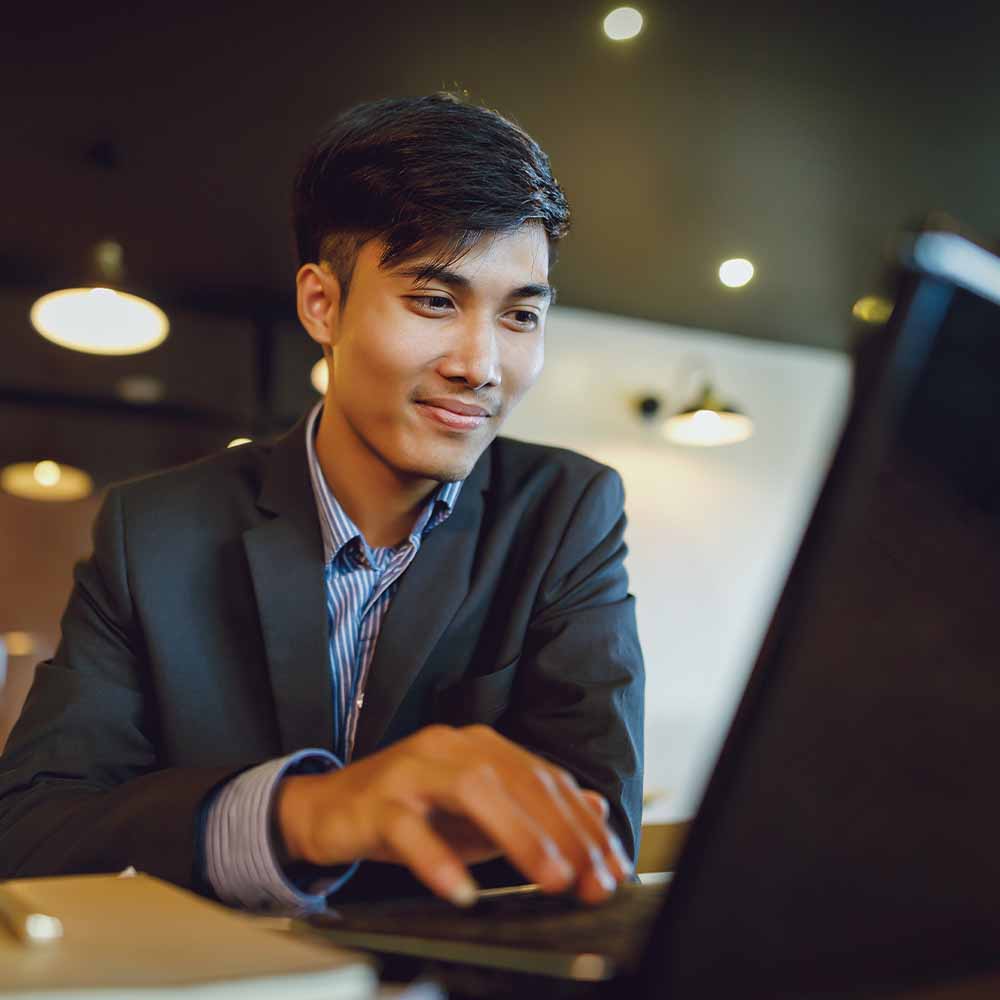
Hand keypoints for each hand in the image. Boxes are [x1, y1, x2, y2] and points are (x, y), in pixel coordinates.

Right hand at [275, 724, 632, 905]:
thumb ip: (532, 809)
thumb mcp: (479, 812)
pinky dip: (437, 859)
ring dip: (518, 835)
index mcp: (480, 745)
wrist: (326, 808)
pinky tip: (461, 890)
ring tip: (551, 877)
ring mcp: (412, 770)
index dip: (583, 824)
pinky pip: (408, 829)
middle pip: (517, 780)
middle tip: (593, 879)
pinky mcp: (376, 802)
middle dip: (564, 833)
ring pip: (472, 790)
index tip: (613, 867)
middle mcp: (451, 747)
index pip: (545, 779)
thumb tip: (595, 811)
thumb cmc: (410, 810)